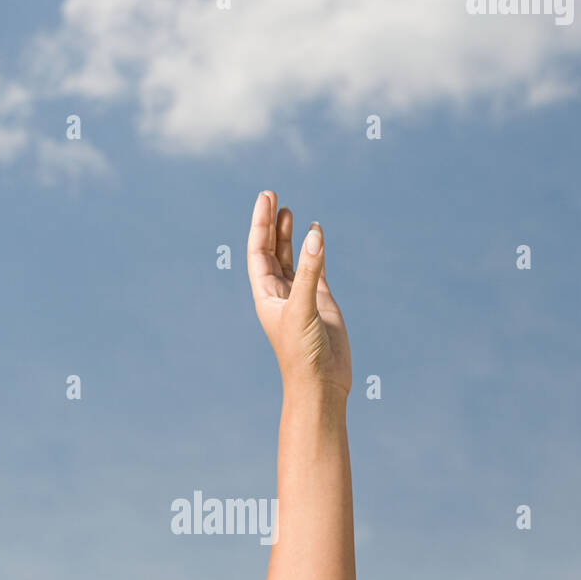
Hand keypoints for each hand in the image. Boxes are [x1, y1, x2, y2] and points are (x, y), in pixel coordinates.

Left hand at [247, 190, 350, 395]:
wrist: (321, 384)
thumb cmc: (303, 354)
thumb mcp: (303, 309)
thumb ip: (309, 272)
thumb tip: (314, 235)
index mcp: (266, 295)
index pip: (258, 252)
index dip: (260, 224)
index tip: (266, 199)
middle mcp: (281, 293)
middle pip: (270, 250)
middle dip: (271, 224)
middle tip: (272, 195)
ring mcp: (301, 296)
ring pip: (291, 257)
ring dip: (288, 235)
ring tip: (288, 209)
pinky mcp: (321, 301)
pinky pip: (315, 268)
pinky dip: (315, 250)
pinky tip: (316, 234)